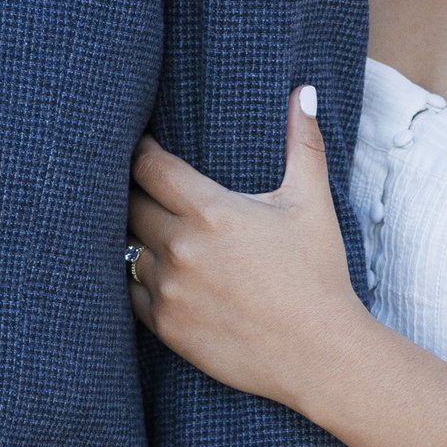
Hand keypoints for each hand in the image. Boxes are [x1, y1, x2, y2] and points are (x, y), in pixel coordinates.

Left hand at [127, 86, 362, 415]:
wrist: (320, 354)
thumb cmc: (318, 274)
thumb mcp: (312, 204)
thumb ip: (302, 143)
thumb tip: (302, 92)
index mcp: (210, 211)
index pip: (148, 165)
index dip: (141, 151)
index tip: (142, 147)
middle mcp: (180, 248)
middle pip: (128, 204)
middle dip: (133, 192)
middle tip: (143, 186)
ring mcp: (168, 290)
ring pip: (126, 248)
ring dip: (137, 237)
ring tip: (150, 230)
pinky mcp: (165, 326)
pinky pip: (131, 291)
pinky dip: (140, 279)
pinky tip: (159, 272)